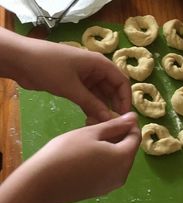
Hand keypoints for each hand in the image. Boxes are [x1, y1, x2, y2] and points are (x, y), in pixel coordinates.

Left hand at [0, 28, 130, 121]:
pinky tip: (90, 120)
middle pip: (112, 90)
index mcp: (99, 64)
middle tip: (112, 125)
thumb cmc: (49, 68)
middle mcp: (95, 70)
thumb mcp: (72, 88)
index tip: (123, 117)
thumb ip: (92, 104)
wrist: (21, 61)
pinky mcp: (75, 85)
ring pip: (100, 96)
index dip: (125, 100)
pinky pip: (88, 98)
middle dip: (113, 106)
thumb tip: (110, 119)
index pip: (121, 82)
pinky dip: (90, 108)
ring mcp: (85, 78)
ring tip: (100, 125)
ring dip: (101, 109)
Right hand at [25, 112, 139, 202]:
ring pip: (118, 161)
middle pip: (128, 151)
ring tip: (89, 139)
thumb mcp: (91, 133)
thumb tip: (134, 118)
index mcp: (123, 158)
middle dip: (118, 136)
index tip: (112, 115)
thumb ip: (115, 125)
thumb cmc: (66, 152)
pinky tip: (86, 155)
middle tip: (96, 125)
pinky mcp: (100, 192)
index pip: (136, 137)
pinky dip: (104, 161)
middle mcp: (122, 175)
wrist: (43, 183)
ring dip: (110, 148)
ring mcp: (111, 186)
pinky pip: (109, 172)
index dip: (128, 124)